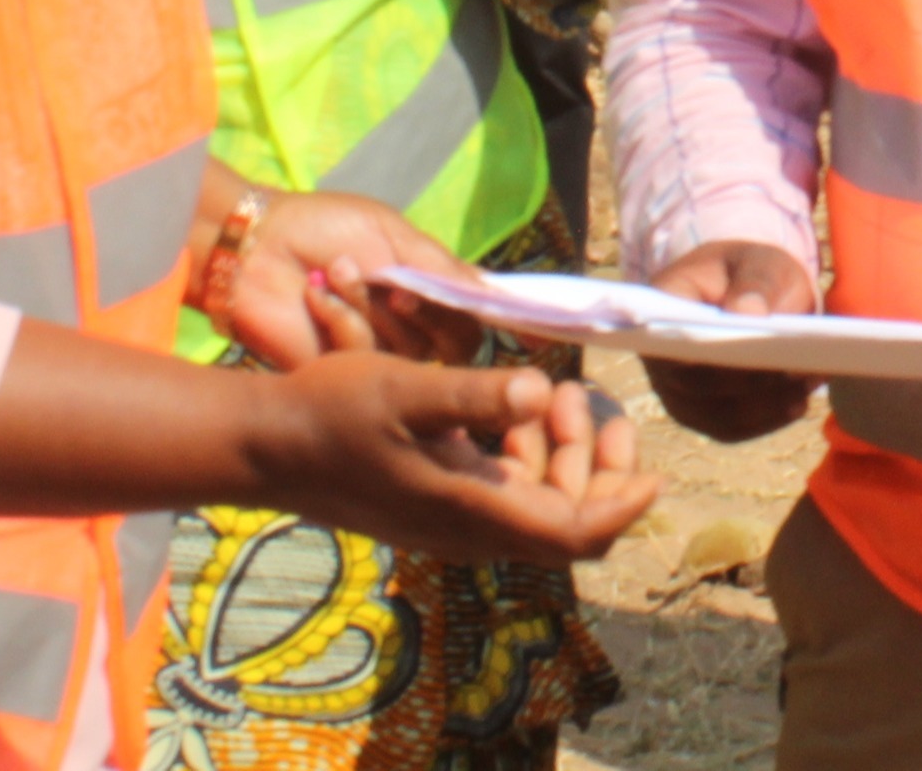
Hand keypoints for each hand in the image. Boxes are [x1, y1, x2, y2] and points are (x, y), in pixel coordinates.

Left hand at [216, 190, 476, 367]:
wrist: (255, 245)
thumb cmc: (323, 228)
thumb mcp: (392, 234)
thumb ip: (444, 268)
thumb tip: (496, 296)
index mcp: (427, 286)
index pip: (478, 315)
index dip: (495, 317)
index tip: (513, 323)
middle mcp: (410, 325)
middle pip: (457, 343)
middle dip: (430, 312)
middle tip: (396, 288)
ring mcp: (378, 352)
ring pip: (411, 351)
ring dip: (372, 305)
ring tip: (337, 271)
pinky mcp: (341, 372)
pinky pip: (365, 359)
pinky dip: (342, 320)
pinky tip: (316, 294)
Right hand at [244, 353, 656, 563]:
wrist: (266, 445)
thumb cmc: (332, 413)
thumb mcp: (405, 390)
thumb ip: (474, 396)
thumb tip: (536, 389)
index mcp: (473, 511)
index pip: (576, 532)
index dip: (624, 504)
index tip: (655, 467)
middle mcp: (470, 530)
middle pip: (566, 518)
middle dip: (595, 462)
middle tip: (587, 399)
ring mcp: (452, 522)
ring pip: (537, 503)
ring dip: (558, 452)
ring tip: (553, 391)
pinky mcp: (436, 504)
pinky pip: (503, 493)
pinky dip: (523, 454)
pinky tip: (511, 407)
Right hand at [640, 241, 819, 443]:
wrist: (748, 294)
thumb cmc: (751, 273)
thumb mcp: (760, 262)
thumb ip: (755, 282)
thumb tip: (748, 314)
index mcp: (663, 304)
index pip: (671, 334)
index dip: (708, 349)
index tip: (754, 348)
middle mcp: (659, 355)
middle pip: (697, 383)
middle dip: (749, 381)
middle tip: (795, 372)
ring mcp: (677, 390)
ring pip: (717, 414)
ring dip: (764, 406)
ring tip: (805, 388)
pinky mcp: (702, 414)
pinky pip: (731, 428)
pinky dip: (767, 419)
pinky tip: (798, 403)